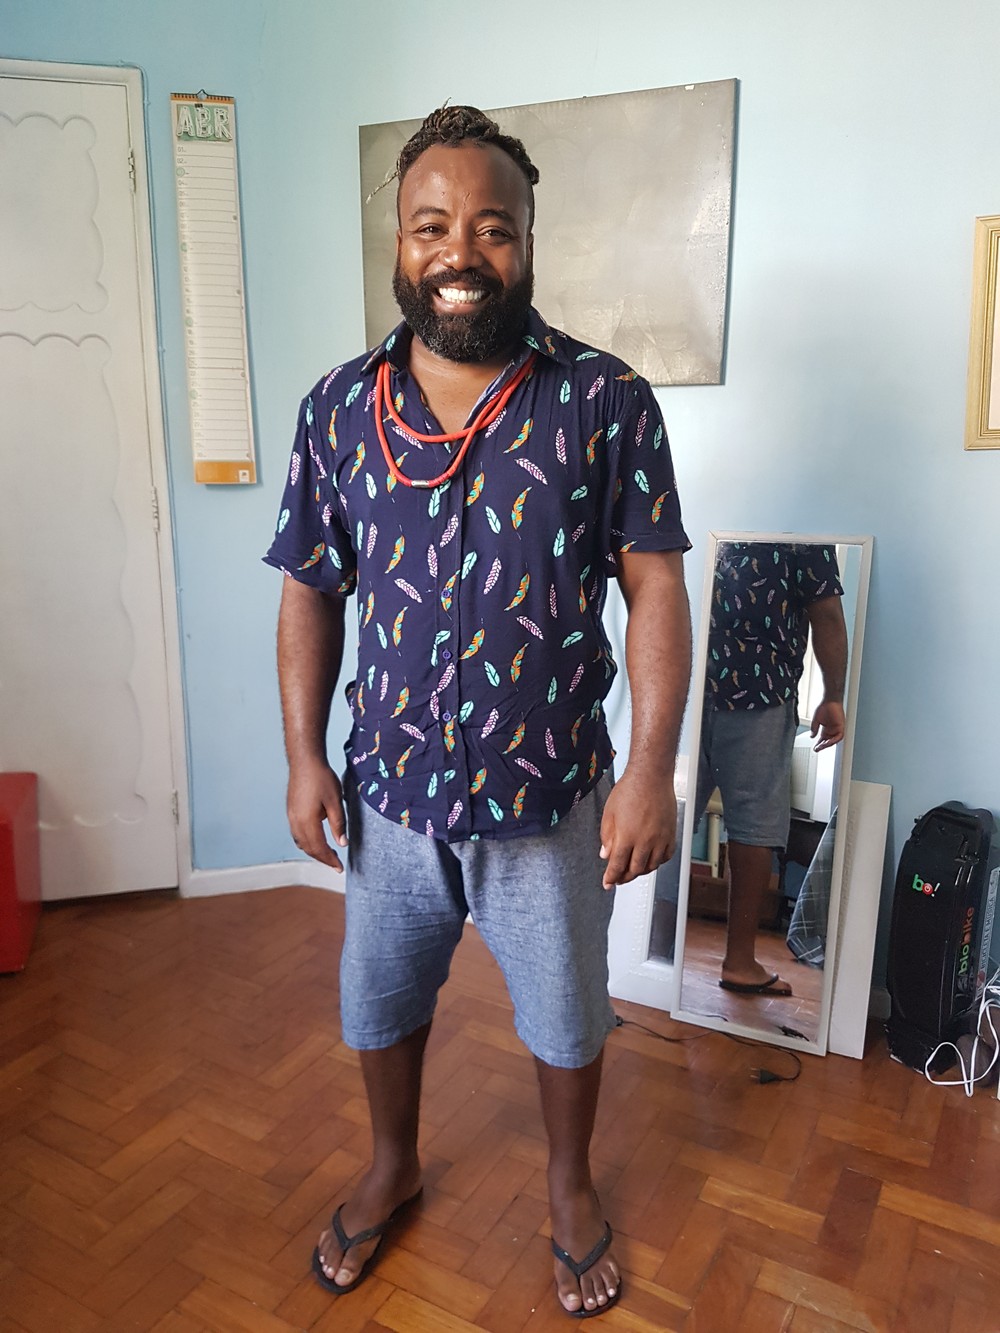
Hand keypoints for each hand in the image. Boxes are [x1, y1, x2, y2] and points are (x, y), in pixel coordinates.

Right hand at [287, 757, 347, 870]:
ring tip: (328, 854)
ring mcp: (291, 817)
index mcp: (307, 822)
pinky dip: (307, 842)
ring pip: (301, 842)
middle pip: (309, 849)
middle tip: (336, 864)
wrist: (304, 760)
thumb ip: (338, 824)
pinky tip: (316, 839)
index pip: (319, 849)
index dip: (330, 860)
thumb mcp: (335, 802)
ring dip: (314, 851)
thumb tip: (342, 843)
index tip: (339, 868)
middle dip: (322, 858)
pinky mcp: (291, 811)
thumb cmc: (321, 778)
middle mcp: (296, 822)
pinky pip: (297, 834)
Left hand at [599, 769, 677, 889]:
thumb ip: (607, 836)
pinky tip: (651, 860)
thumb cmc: (630, 789)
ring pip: (652, 866)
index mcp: (627, 836)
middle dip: (625, 877)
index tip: (608, 883)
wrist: (651, 776)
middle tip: (619, 879)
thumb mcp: (609, 813)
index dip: (611, 877)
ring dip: (641, 871)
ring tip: (633, 870)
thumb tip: (606, 854)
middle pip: (635, 870)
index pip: (617, 865)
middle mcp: (645, 840)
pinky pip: (666, 856)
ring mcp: (660, 838)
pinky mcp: (671, 834)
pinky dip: (658, 862)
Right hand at [810, 701, 845, 751]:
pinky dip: (834, 740)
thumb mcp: (816, 720)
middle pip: (827, 741)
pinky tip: (829, 742)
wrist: (831, 700)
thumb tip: (812, 736)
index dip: (818, 744)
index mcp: (826, 729)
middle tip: (817, 749)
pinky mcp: (841, 726)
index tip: (814, 748)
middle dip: (822, 746)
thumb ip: (814, 729)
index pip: (822, 739)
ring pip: (833, 740)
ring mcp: (836, 729)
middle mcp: (831, 730)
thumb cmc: (825, 707)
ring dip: (828, 744)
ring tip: (822, 746)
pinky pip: (839, 736)